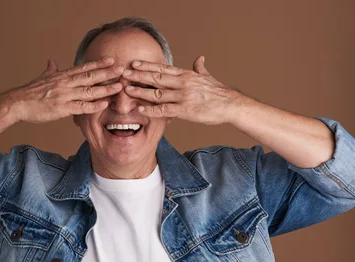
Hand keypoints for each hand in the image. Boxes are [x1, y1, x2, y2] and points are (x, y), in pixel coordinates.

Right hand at [4, 57, 124, 123]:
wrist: (17, 103)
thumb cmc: (29, 93)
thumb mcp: (41, 77)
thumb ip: (49, 69)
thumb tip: (51, 60)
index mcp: (62, 76)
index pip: (83, 68)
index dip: (98, 64)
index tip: (111, 60)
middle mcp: (65, 83)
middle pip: (90, 76)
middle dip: (107, 73)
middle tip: (122, 69)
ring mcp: (64, 96)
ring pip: (89, 90)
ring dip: (105, 88)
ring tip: (119, 86)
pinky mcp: (62, 109)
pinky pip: (81, 106)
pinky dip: (94, 105)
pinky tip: (104, 103)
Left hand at [122, 56, 242, 124]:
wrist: (230, 105)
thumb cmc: (219, 93)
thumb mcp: (208, 77)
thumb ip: (200, 68)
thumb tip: (199, 58)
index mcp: (186, 75)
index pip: (163, 68)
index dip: (147, 66)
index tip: (134, 63)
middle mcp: (182, 83)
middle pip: (156, 78)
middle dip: (139, 75)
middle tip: (123, 73)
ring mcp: (183, 97)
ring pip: (157, 93)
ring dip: (140, 91)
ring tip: (126, 89)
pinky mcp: (185, 111)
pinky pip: (164, 110)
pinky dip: (151, 110)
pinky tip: (140, 109)